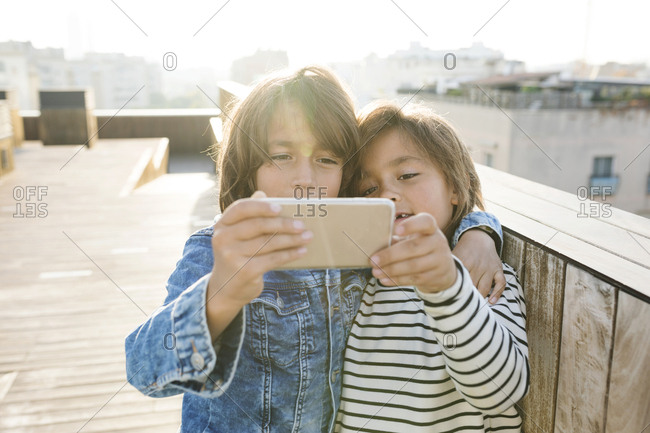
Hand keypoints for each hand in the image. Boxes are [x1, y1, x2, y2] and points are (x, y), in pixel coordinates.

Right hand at [205, 191, 311, 339]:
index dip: (261, 206)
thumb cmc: (237, 255)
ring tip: (307, 236)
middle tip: (302, 225)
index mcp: (222, 225)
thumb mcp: (236, 235)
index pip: (241, 208)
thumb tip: (262, 194)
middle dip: (283, 224)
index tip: (280, 208)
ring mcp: (232, 256)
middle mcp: (223, 239)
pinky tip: (301, 251)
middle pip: (258, 225)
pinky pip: (273, 259)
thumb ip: (248, 215)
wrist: (225, 289)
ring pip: (269, 243)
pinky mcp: (245, 271)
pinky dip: (290, 254)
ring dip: (292, 239)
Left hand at [370, 213, 455, 293]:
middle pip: (413, 247)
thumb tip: (374, 244)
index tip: (396, 230)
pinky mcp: (436, 276)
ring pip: (413, 266)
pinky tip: (385, 279)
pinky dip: (397, 280)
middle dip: (391, 255)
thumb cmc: (421, 248)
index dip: (411, 225)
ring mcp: (439, 260)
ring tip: (376, 271)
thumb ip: (398, 239)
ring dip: (391, 270)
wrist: (444, 269)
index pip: (425, 222)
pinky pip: (414, 279)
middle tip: (373, 260)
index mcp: (430, 228)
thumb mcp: (415, 239)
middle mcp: (437, 242)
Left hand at [452, 228, 504, 303]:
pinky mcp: (498, 269)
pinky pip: (500, 283)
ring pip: (485, 287)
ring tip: (474, 308)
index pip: (459, 281)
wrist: (479, 236)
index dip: (455, 292)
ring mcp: (489, 268)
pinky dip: (497, 293)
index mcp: (464, 262)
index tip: (450, 301)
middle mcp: (477, 266)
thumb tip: (432, 280)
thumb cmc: (463, 249)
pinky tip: (491, 301)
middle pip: (472, 286)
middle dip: (467, 297)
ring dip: (480, 298)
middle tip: (461, 309)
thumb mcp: (454, 254)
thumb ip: (446, 267)